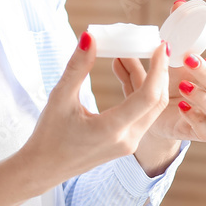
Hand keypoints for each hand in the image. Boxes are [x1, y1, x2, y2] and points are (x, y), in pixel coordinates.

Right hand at [22, 31, 169, 185]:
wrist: (44, 168)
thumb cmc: (48, 134)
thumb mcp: (60, 97)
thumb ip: (77, 67)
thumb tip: (89, 38)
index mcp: (112, 129)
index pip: (148, 96)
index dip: (158, 69)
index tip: (161, 46)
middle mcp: (127, 139)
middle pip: (157, 101)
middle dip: (157, 71)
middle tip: (150, 45)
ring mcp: (129, 144)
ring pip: (151, 108)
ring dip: (146, 80)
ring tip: (128, 54)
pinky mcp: (126, 143)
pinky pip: (141, 114)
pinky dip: (137, 91)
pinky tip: (122, 72)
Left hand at [111, 0, 205, 142]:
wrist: (151, 115)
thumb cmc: (164, 83)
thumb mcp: (160, 63)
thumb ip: (153, 49)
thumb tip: (153, 25)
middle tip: (188, 60)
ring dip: (204, 98)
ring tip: (182, 87)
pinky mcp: (199, 133)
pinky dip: (196, 119)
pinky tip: (180, 107)